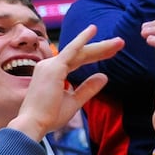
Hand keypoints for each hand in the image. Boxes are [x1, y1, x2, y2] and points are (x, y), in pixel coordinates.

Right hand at [7, 25, 117, 141]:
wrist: (34, 124)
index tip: (112, 53)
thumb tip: (104, 76)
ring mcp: (50, 65)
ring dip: (99, 47)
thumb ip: (88, 88)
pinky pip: (71, 50)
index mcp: (52, 73)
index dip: (96, 56)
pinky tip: (93, 30)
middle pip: (80, 54)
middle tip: (120, 43)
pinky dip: (82, 39)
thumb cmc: (49, 116)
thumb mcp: (74, 101)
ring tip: (119, 42)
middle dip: (101, 49)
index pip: (78, 60)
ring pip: (80, 52)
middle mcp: (49, 66)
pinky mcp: (54, 67)